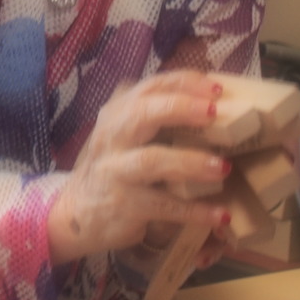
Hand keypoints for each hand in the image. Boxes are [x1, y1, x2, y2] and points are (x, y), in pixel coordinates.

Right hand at [48, 71, 230, 264]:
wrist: (76, 213)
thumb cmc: (111, 168)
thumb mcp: (120, 135)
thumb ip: (145, 112)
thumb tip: (196, 94)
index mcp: (116, 115)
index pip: (149, 88)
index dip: (183, 84)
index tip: (216, 88)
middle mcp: (112, 138)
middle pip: (142, 114)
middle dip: (180, 109)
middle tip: (214, 112)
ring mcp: (116, 172)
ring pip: (151, 160)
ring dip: (190, 161)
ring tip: (223, 167)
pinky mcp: (123, 205)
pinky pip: (163, 206)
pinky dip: (194, 211)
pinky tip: (221, 215)